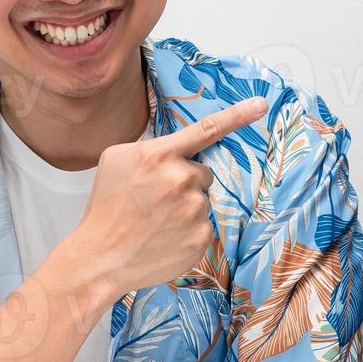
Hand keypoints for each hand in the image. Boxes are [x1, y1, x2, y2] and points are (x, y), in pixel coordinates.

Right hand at [63, 95, 267, 299]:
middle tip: (157, 200)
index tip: (261, 104)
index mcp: (159, 155)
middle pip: (202, 172)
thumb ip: (150, 148)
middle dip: (185, 182)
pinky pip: (204, 225)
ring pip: (202, 200)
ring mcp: (194, 209)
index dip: (237, 115)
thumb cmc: (106, 206)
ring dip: (185, 207)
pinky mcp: (201, 236)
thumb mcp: (116, 160)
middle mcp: (181, 179)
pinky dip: (188, 231)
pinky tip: (165, 237)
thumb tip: (175, 149)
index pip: (206, 129)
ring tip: (156, 221)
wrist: (101, 257)